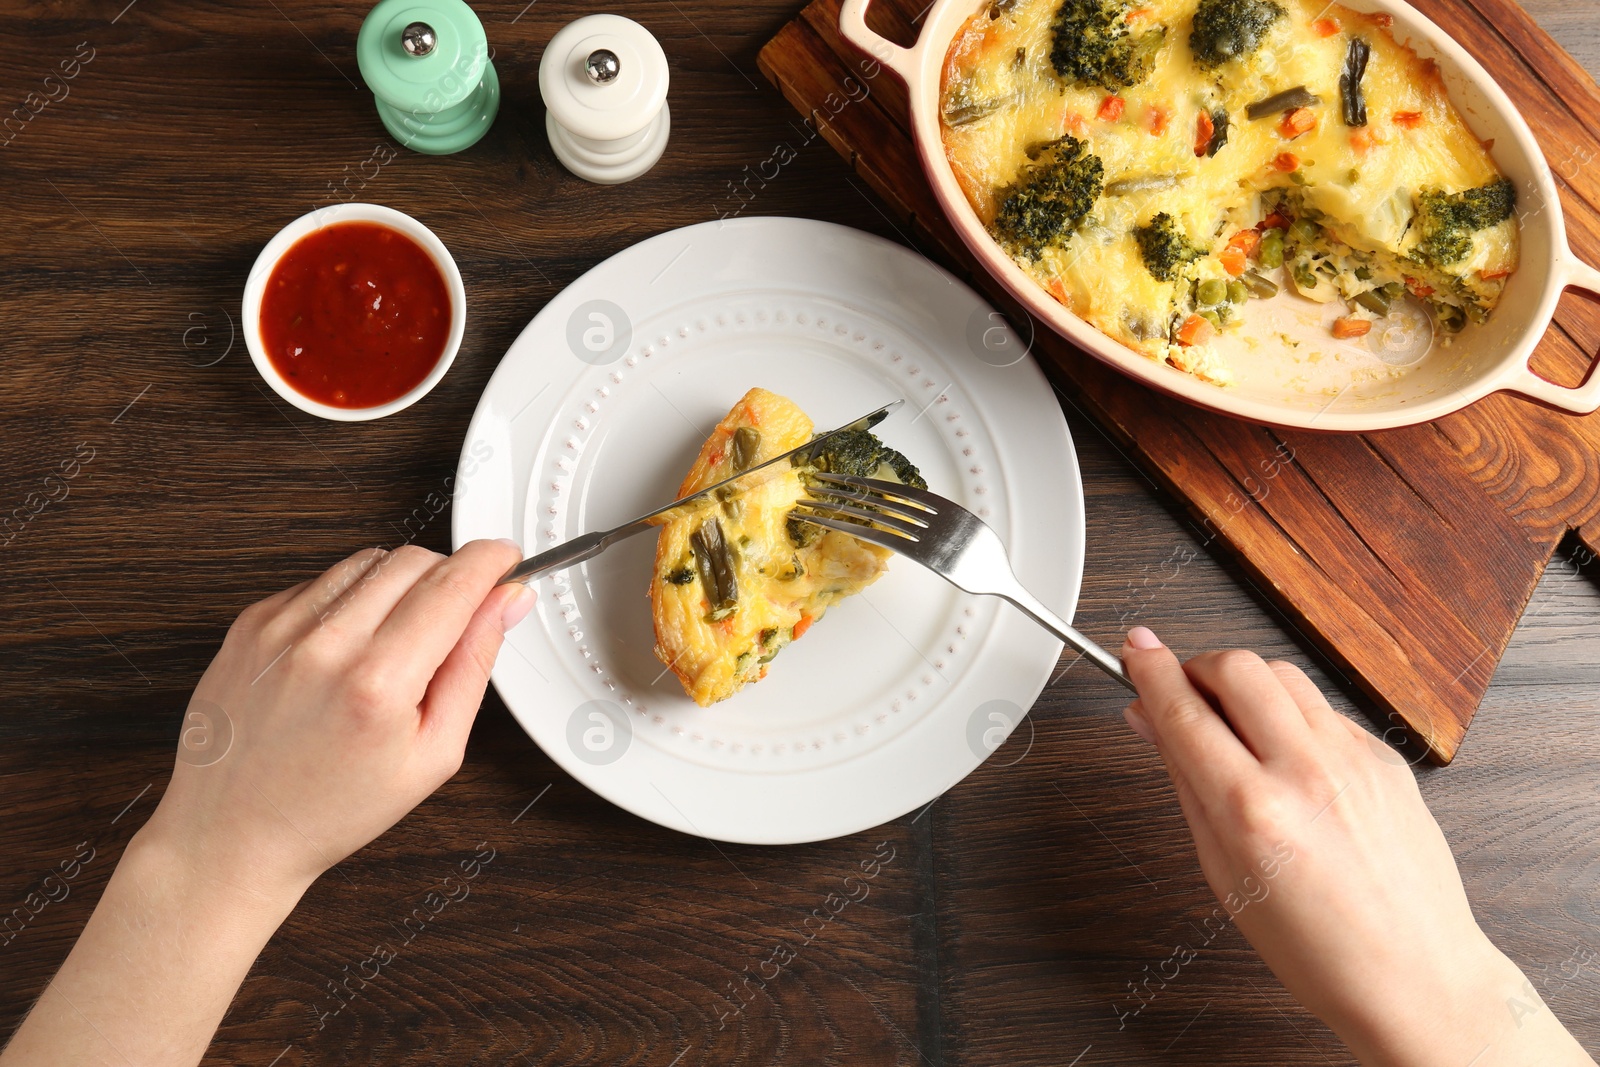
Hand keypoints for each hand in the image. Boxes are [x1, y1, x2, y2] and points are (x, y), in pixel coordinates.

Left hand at [0, 541, 534, 1066]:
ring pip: (368, 561)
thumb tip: (505, 603)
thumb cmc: (330, 810)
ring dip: (398, 584)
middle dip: (449, 575)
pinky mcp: (251, 623)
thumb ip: (475, 667)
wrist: (232, 834)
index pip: (453, 583)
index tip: (506, 559)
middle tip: (455, 616)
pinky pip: (322, 581)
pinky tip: (347, 650)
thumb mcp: (433, 755)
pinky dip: (349, 600)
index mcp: (378, 684)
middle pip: (414, 560)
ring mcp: (280, 629)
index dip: (492, 560)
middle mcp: (325, 646)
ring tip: (394, 643)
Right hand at [1120, 627, 1593, 1066]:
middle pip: (1235, 667)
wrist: (1416, 977)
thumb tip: (1155, 725)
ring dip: (1244, 684)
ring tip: (1233, 722)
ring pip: (1283, 674)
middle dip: (1197, 668)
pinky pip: (1323, 708)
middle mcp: (1306, 773)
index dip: (1151, 670)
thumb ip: (1186, 786)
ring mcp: (1354, 760)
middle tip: (1183, 692)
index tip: (1136, 649)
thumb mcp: (1224, 874)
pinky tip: (1286, 754)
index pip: (1184, 711)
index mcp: (1253, 811)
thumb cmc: (1320, 948)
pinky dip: (1292, 716)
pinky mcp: (1385, 758)